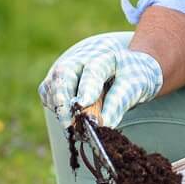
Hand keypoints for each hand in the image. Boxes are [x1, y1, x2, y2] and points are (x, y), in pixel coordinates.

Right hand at [39, 31, 164, 126]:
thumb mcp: (136, 86)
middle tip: (68, 125)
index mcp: (105, 56)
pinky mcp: (55, 80)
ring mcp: (65, 68)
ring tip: (75, 127)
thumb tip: (102, 124)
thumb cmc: (132, 75)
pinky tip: (71, 120)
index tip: (82, 104)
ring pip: (52, 87)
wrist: (126, 68)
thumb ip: (119, 102)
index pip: (93, 71)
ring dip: (59, 109)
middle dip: (63, 102)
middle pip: (63, 75)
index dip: (87, 88)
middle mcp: (81, 58)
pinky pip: (48, 96)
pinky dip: (56, 110)